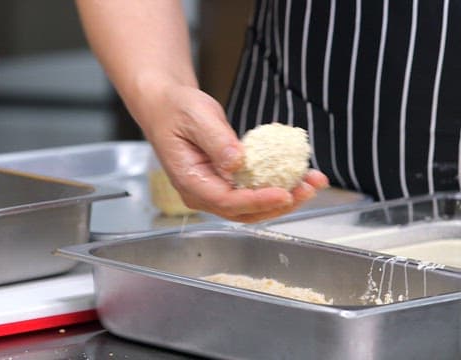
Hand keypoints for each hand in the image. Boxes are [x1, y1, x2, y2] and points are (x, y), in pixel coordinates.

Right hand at [137, 83, 328, 222]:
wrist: (165, 107)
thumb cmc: (175, 110)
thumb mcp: (196, 117)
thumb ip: (216, 141)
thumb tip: (237, 161)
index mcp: (190, 182)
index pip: (227, 202)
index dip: (258, 201)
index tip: (284, 193)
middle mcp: (202, 193)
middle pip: (245, 211)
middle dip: (280, 203)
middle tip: (308, 187)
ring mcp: (215, 191)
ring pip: (253, 206)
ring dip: (285, 197)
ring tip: (312, 182)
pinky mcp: (226, 183)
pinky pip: (254, 191)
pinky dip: (278, 185)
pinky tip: (300, 175)